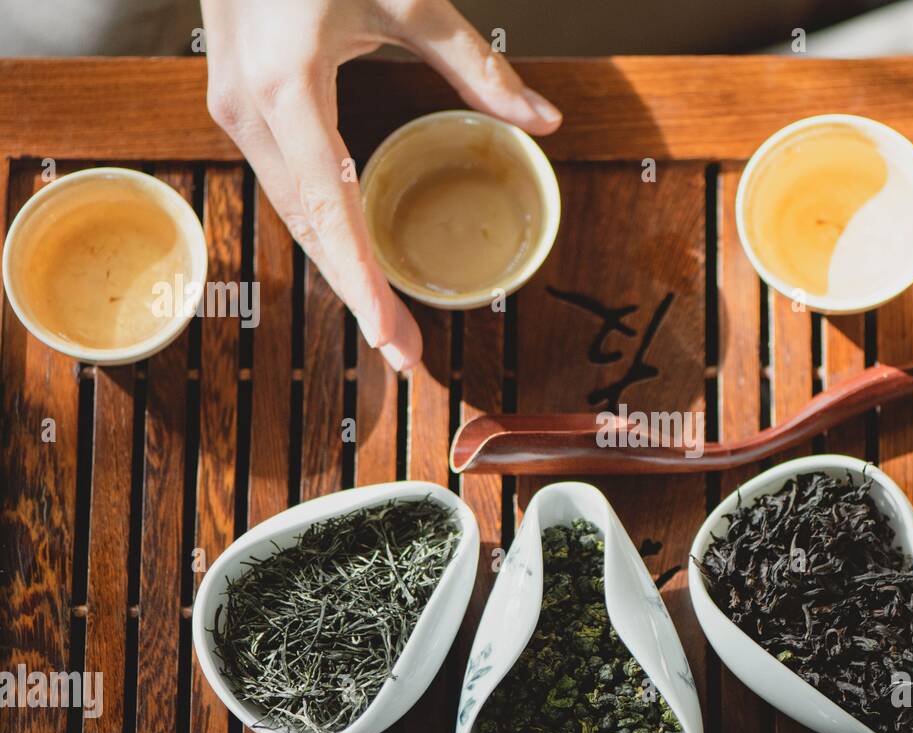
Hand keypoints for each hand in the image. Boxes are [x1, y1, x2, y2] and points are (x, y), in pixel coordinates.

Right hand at [200, 0, 561, 370]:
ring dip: (340, 270)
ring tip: (388, 323)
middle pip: (309, 228)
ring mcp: (233, 107)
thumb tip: (544, 119)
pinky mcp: (236, 102)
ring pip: (293, 213)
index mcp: (289, 86)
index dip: (361, 281)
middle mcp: (249, 108)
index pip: (329, 209)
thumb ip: (477, 64)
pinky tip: (355, 262)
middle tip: (405, 353)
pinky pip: (284, 184)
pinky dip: (323, 230)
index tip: (389, 336)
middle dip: (358, 296)